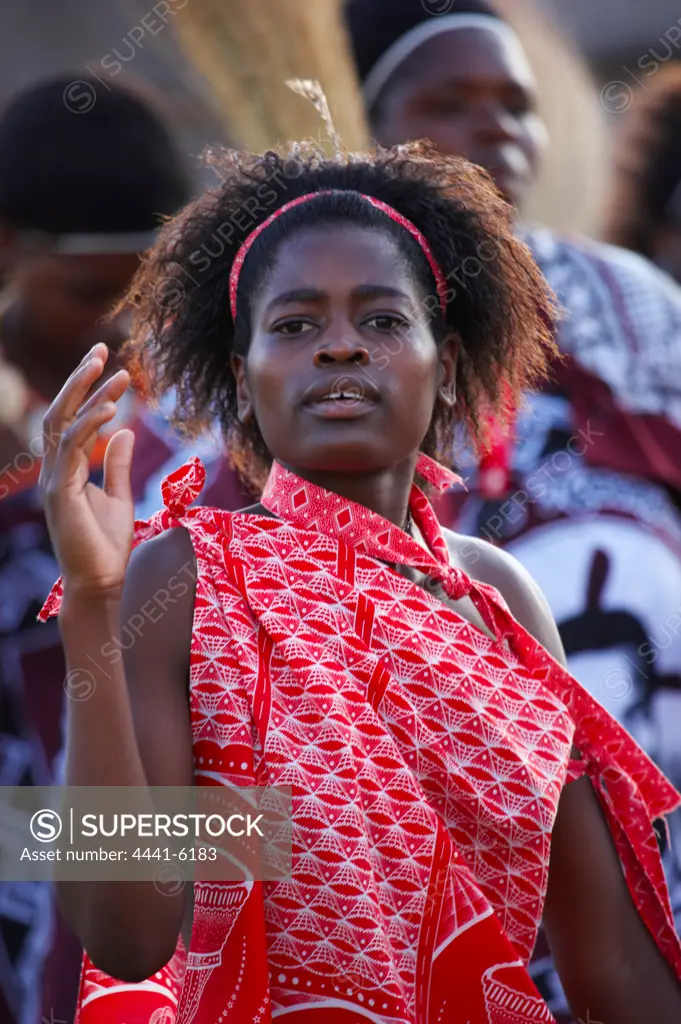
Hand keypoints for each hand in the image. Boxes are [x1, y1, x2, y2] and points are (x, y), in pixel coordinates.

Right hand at [40, 343, 135, 599]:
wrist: (100, 584)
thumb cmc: (108, 547)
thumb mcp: (119, 497)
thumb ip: (118, 464)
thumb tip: (125, 431)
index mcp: (66, 471)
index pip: (75, 420)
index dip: (92, 392)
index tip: (115, 368)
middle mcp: (55, 471)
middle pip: (61, 412)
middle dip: (80, 378)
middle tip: (101, 347)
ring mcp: (54, 480)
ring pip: (62, 423)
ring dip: (85, 392)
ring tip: (107, 365)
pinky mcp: (60, 492)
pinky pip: (71, 448)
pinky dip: (89, 424)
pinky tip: (110, 408)